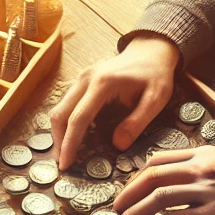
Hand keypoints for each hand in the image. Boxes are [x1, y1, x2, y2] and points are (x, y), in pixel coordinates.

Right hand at [50, 36, 180, 170]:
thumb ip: (138, 122)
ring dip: (59, 134)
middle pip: (60, 114)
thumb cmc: (155, 74)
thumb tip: (117, 145)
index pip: (78, 118)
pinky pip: (66, 106)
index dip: (70, 143)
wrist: (151, 50)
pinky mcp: (81, 83)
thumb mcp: (156, 98)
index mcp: (103, 83)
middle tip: (63, 164)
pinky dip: (65, 124)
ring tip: (66, 154)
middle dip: (58, 141)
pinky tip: (73, 138)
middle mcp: (86, 79)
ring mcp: (81, 79)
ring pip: (59, 110)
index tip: (66, 164)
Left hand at [114, 146, 214, 214]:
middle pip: (154, 175)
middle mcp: (204, 167)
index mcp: (206, 154)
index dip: (138, 176)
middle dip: (129, 193)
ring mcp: (209, 189)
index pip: (161, 159)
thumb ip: (202, 171)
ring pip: (161, 196)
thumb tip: (175, 184)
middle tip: (117, 209)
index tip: (128, 191)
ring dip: (137, 211)